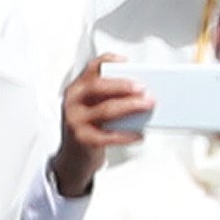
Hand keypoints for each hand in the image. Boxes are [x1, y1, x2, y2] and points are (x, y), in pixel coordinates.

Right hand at [52, 53, 143, 199]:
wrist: (72, 158)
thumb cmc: (88, 127)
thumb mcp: (92, 106)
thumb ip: (108, 96)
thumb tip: (139, 92)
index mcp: (76, 89)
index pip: (91, 68)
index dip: (107, 61)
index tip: (125, 61)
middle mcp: (73, 102)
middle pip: (98, 87)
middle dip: (123, 85)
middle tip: (143, 87)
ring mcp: (76, 121)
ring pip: (106, 109)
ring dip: (130, 106)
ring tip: (147, 105)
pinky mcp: (83, 140)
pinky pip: (109, 136)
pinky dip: (127, 135)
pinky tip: (140, 134)